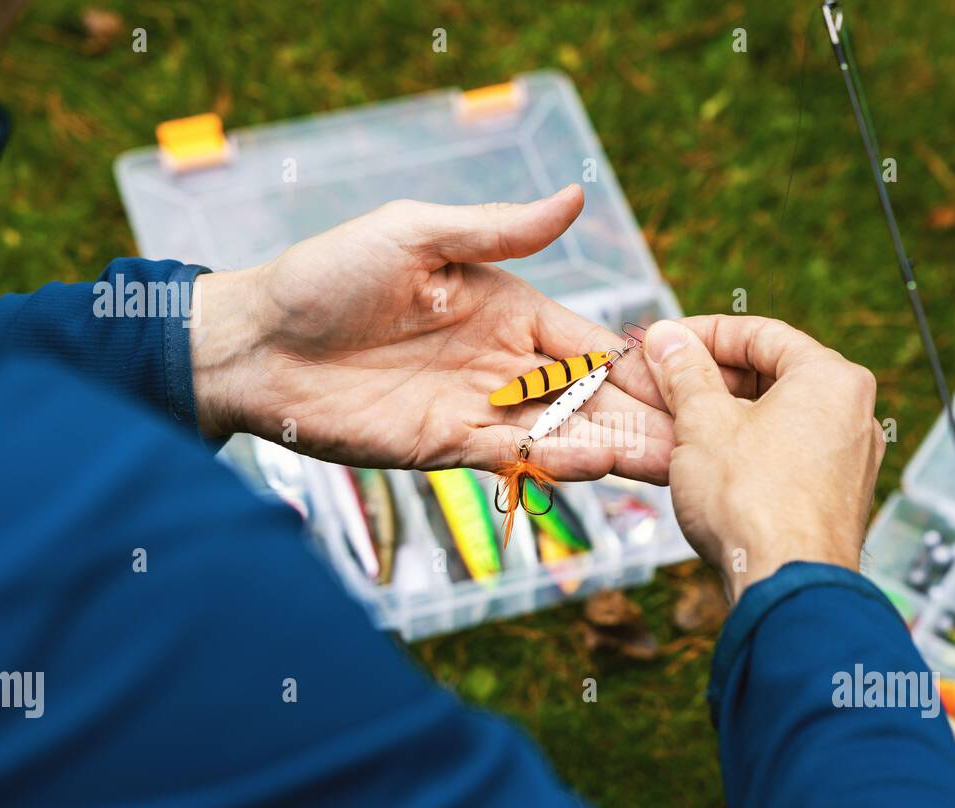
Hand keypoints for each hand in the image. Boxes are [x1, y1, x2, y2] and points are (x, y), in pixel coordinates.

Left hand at [189, 186, 674, 482]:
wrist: (255, 345)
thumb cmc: (328, 275)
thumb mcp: (416, 235)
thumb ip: (500, 230)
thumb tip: (577, 196)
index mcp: (507, 306)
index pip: (589, 338)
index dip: (637, 362)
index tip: (689, 381)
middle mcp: (502, 362)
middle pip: (588, 394)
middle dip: (642, 416)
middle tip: (699, 440)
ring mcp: (478, 408)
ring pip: (562, 432)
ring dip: (613, 447)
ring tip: (668, 462)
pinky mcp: (447, 448)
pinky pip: (514, 457)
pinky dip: (555, 463)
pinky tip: (595, 464)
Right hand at [642, 316, 885, 601]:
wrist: (786, 585)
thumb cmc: (754, 504)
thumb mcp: (702, 423)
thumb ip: (684, 373)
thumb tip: (669, 340)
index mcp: (832, 378)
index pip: (761, 334)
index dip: (704, 334)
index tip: (668, 343)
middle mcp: (853, 413)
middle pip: (773, 375)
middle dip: (713, 378)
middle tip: (666, 381)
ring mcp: (849, 459)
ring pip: (778, 418)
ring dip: (726, 416)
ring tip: (678, 424)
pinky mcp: (835, 498)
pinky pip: (788, 455)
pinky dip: (748, 450)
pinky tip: (708, 465)